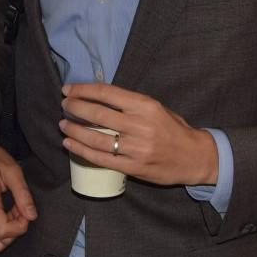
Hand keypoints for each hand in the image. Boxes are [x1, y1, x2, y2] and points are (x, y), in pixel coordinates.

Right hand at [0, 135, 36, 251]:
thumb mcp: (12, 170)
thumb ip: (23, 194)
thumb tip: (32, 216)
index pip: (3, 231)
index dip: (20, 226)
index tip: (25, 210)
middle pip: (0, 241)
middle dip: (15, 228)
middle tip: (19, 208)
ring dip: (7, 230)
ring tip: (10, 210)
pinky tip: (2, 212)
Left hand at [60, 82, 218, 185]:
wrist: (195, 157)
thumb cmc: (173, 129)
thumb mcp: (156, 108)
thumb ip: (129, 103)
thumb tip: (97, 96)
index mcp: (145, 105)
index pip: (106, 93)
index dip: (83, 90)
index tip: (68, 89)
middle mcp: (140, 125)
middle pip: (97, 113)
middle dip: (75, 107)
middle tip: (64, 105)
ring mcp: (136, 148)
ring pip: (95, 138)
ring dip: (74, 130)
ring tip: (62, 124)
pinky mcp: (133, 167)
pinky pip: (101, 159)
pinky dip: (81, 150)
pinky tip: (69, 144)